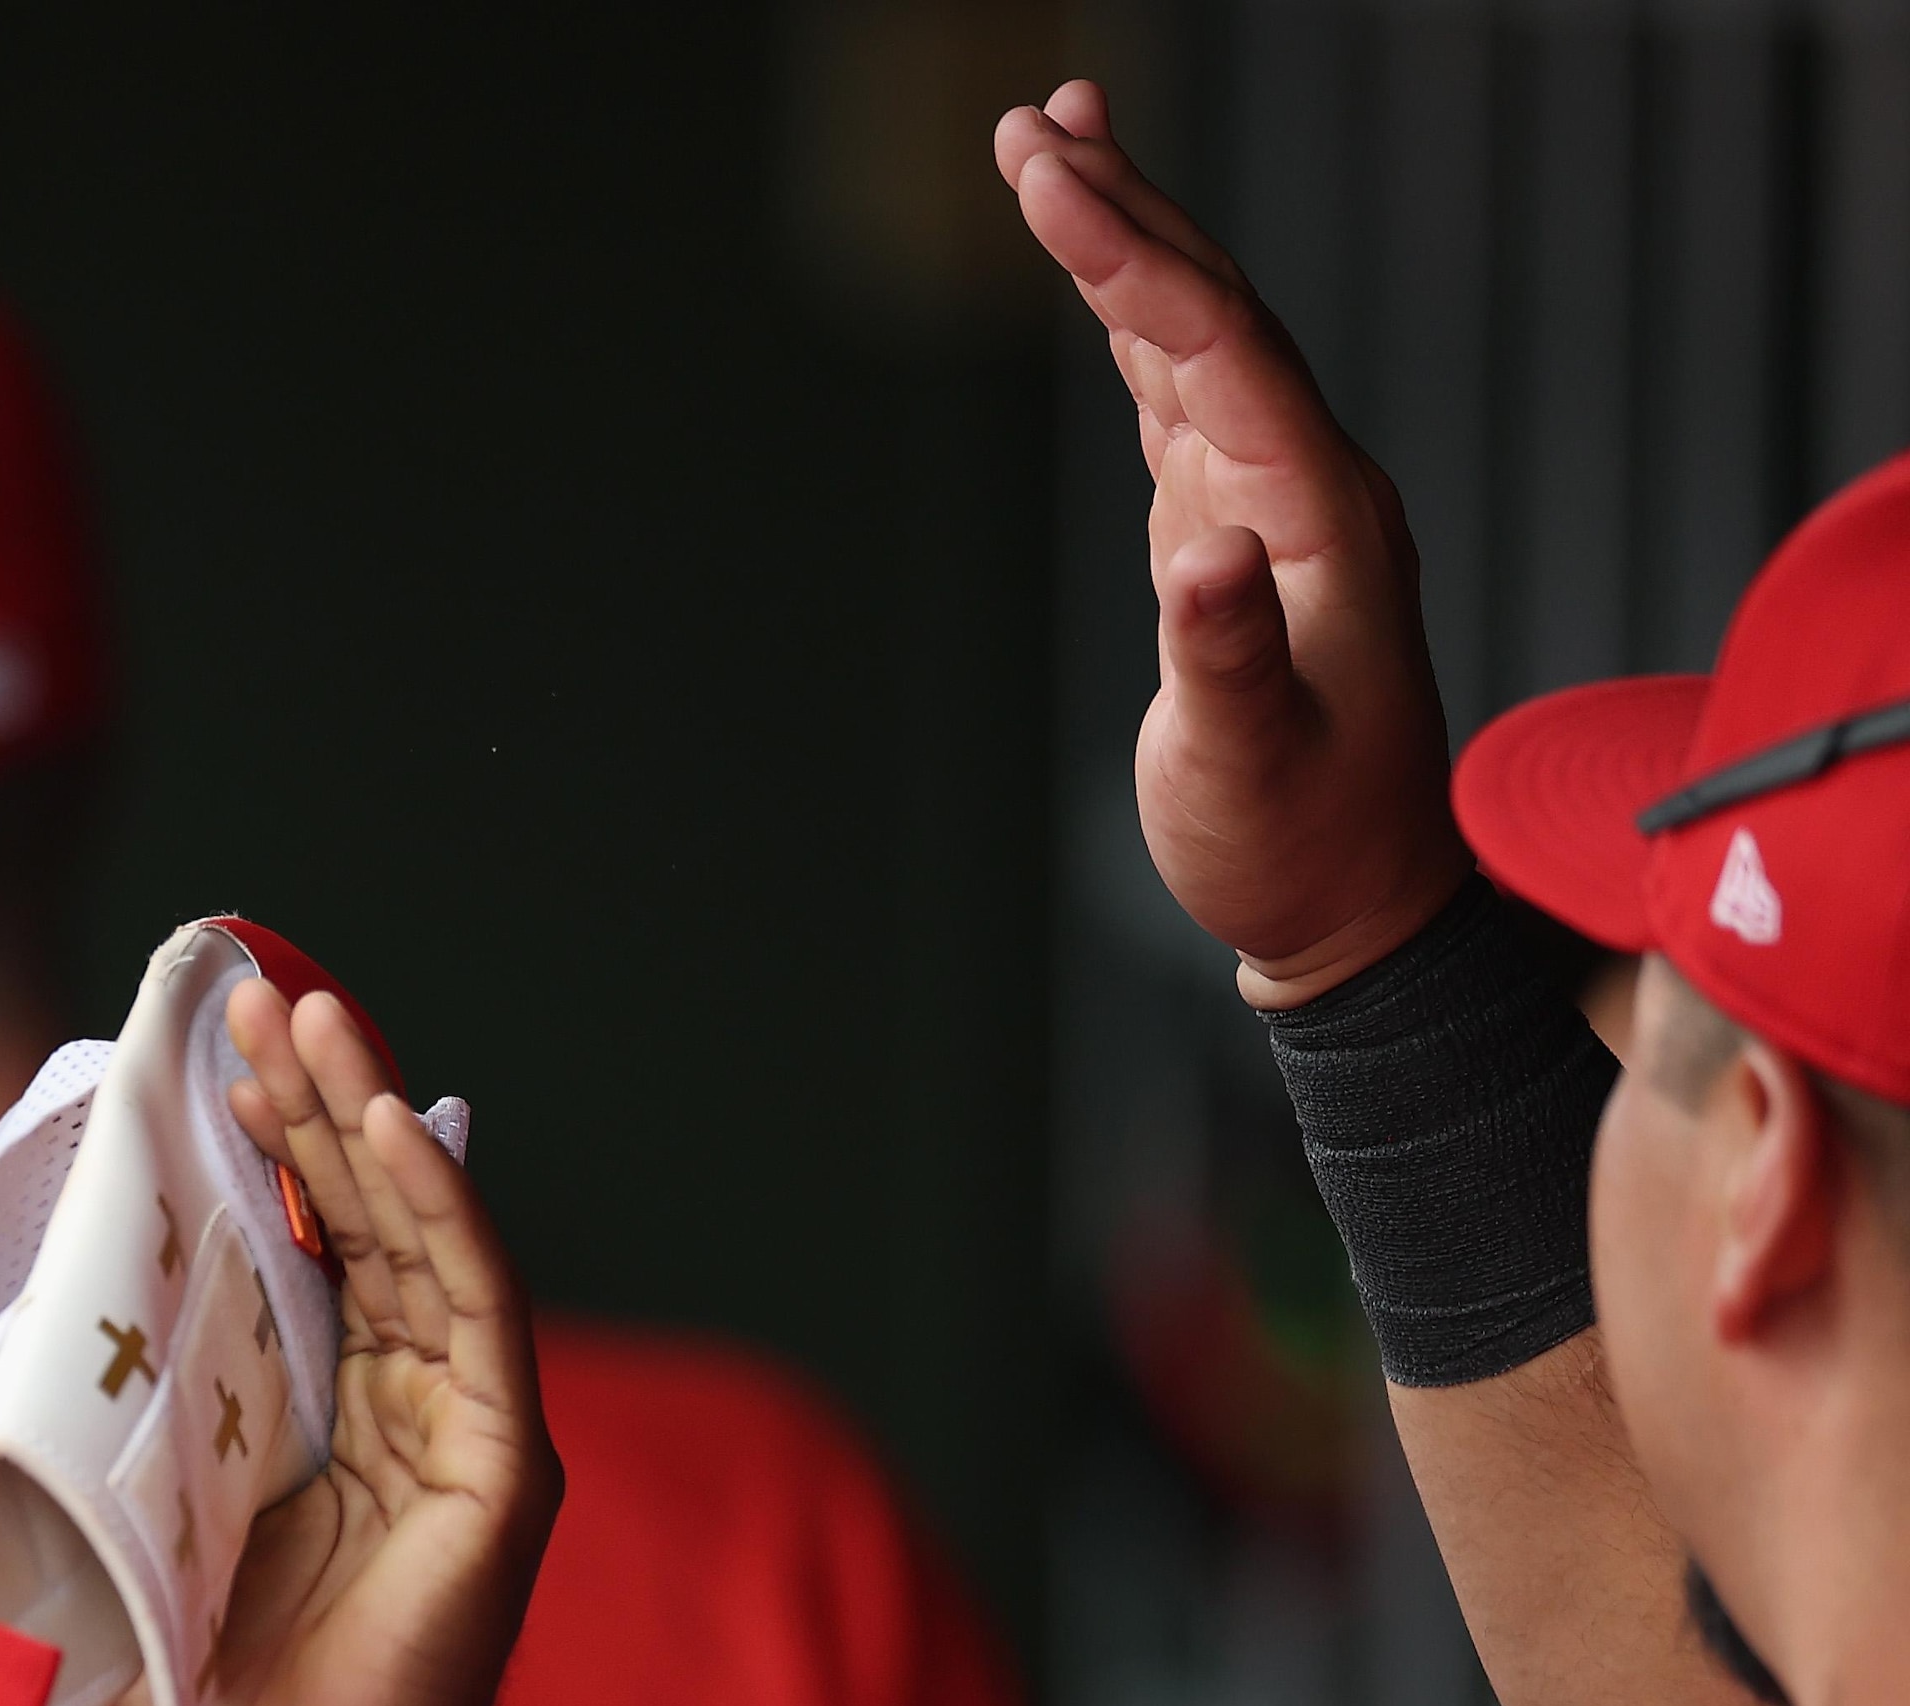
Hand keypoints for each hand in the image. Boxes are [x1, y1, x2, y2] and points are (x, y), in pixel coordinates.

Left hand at [183, 985, 555, 1705]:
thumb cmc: (203, 1678)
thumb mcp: (131, 1515)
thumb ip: (111, 1428)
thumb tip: (3, 1343)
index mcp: (321, 1403)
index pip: (308, 1241)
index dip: (268, 1143)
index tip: (209, 1051)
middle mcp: (404, 1397)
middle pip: (368, 1214)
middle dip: (313, 1099)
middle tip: (257, 995)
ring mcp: (462, 1424)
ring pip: (423, 1236)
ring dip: (371, 1120)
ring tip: (316, 1022)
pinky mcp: (501, 1465)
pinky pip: (479, 1312)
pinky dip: (443, 1214)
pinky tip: (394, 1129)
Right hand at [999, 80, 1462, 1001]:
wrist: (1354, 904)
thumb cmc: (1297, 844)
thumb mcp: (1250, 767)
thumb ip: (1230, 660)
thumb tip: (1201, 556)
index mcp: (1320, 517)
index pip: (1218, 346)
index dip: (1128, 257)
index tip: (1042, 181)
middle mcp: (1309, 482)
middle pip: (1214, 303)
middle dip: (1122, 203)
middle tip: (1032, 119)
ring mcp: (1275, 499)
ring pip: (1200, 329)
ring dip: (1130, 235)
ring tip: (1060, 140)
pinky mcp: (1235, 527)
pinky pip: (1185, 386)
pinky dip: (1136, 314)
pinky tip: (1103, 271)